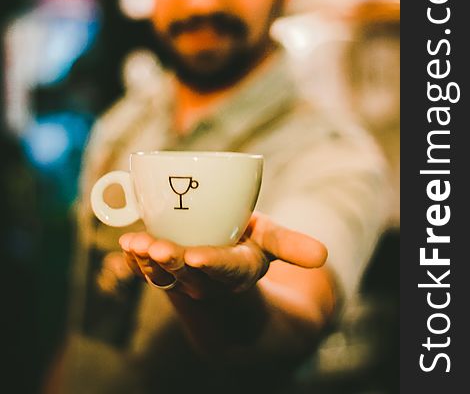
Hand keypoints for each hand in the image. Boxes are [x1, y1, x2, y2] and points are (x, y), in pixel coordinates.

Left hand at [119, 212, 326, 299]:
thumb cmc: (247, 247)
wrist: (222, 274)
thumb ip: (291, 245)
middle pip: (191, 273)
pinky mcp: (166, 274)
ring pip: (165, 275)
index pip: (228, 269)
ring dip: (149, 261)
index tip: (198, 257)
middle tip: (157, 248)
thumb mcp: (270, 241)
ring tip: (136, 245)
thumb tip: (324, 256)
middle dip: (173, 261)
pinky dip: (136, 259)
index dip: (213, 263)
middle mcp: (211, 279)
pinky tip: (126, 245)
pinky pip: (149, 271)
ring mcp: (185, 279)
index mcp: (240, 269)